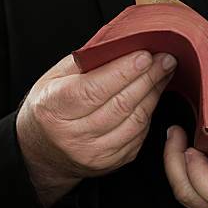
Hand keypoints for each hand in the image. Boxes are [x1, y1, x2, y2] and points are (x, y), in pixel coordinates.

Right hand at [17, 50, 176, 207]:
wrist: (41, 151)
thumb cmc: (50, 107)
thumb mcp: (53, 79)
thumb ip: (86, 62)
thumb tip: (124, 45)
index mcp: (54, 108)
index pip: (95, 89)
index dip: (124, 71)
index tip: (146, 55)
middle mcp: (73, 135)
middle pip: (121, 104)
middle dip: (148, 78)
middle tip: (165, 59)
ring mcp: (94, 153)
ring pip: (135, 120)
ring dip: (154, 93)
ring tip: (163, 73)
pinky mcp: (111, 162)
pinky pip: (139, 135)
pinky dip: (149, 112)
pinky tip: (152, 95)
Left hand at [163, 108, 207, 207]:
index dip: (199, 174)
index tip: (192, 147)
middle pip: (191, 198)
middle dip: (173, 165)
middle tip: (173, 134)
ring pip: (190, 199)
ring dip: (176, 169)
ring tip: (176, 138)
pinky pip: (196, 197)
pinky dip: (186, 175)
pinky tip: (188, 151)